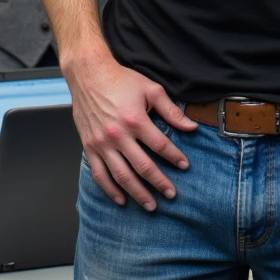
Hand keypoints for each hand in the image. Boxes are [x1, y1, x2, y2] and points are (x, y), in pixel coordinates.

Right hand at [66, 46, 197, 208]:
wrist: (89, 74)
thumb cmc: (121, 80)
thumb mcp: (151, 89)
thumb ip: (171, 111)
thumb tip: (191, 127)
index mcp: (135, 120)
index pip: (161, 145)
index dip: (175, 157)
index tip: (185, 166)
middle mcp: (118, 135)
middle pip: (143, 166)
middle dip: (160, 183)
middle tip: (172, 195)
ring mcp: (102, 143)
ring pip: (122, 176)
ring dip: (138, 193)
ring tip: (151, 205)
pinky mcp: (89, 147)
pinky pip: (99, 174)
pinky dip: (110, 190)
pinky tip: (122, 200)